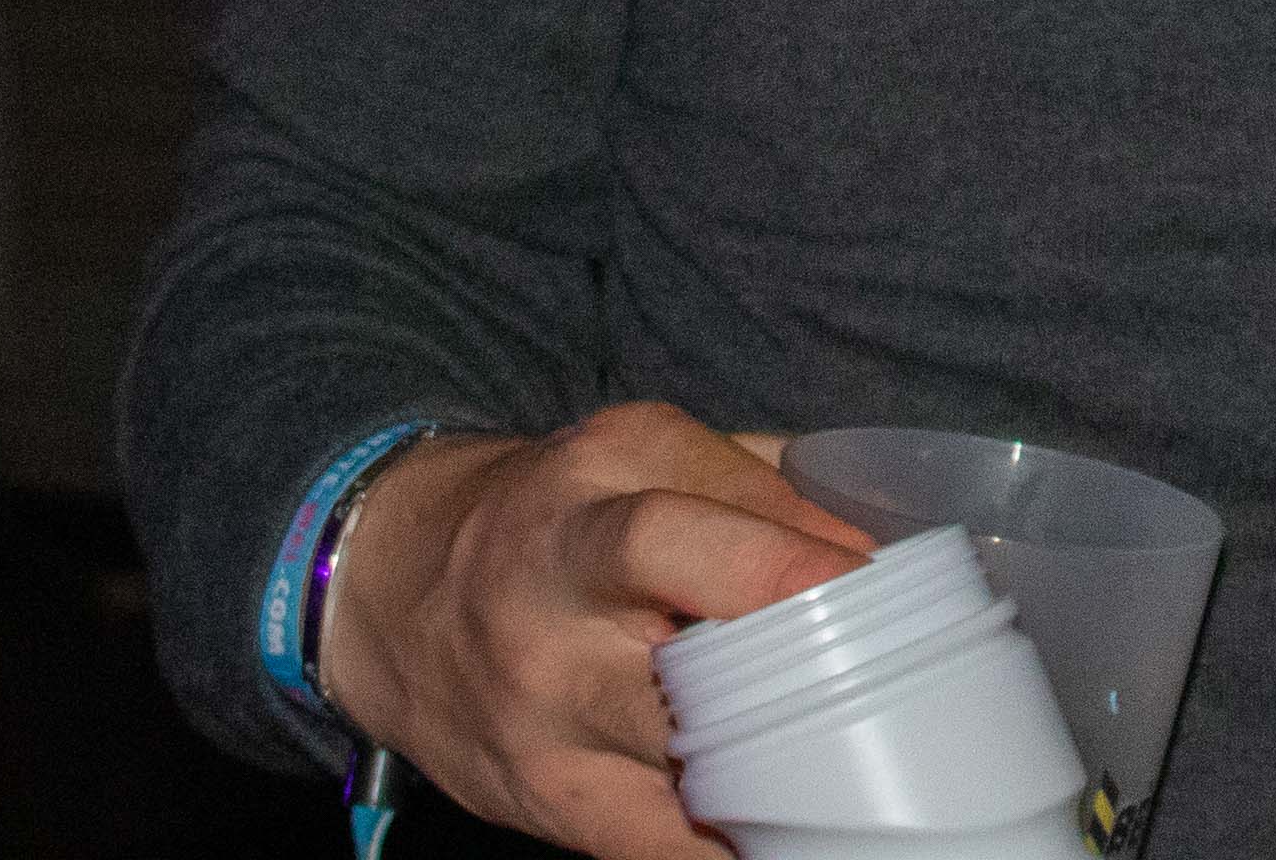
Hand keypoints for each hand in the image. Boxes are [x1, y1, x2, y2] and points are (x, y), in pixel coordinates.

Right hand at [319, 405, 871, 859]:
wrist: (393, 590)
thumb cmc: (554, 517)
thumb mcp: (637, 454)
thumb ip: (754, 479)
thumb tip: (879, 543)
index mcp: (592, 497)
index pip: (700, 527)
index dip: (798, 563)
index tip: (876, 585)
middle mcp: (555, 605)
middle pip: (687, 658)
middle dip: (796, 679)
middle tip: (882, 685)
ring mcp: (544, 711)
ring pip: (685, 766)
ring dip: (781, 775)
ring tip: (858, 769)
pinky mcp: (545, 796)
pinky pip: (657, 845)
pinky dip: (730, 845)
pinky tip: (786, 829)